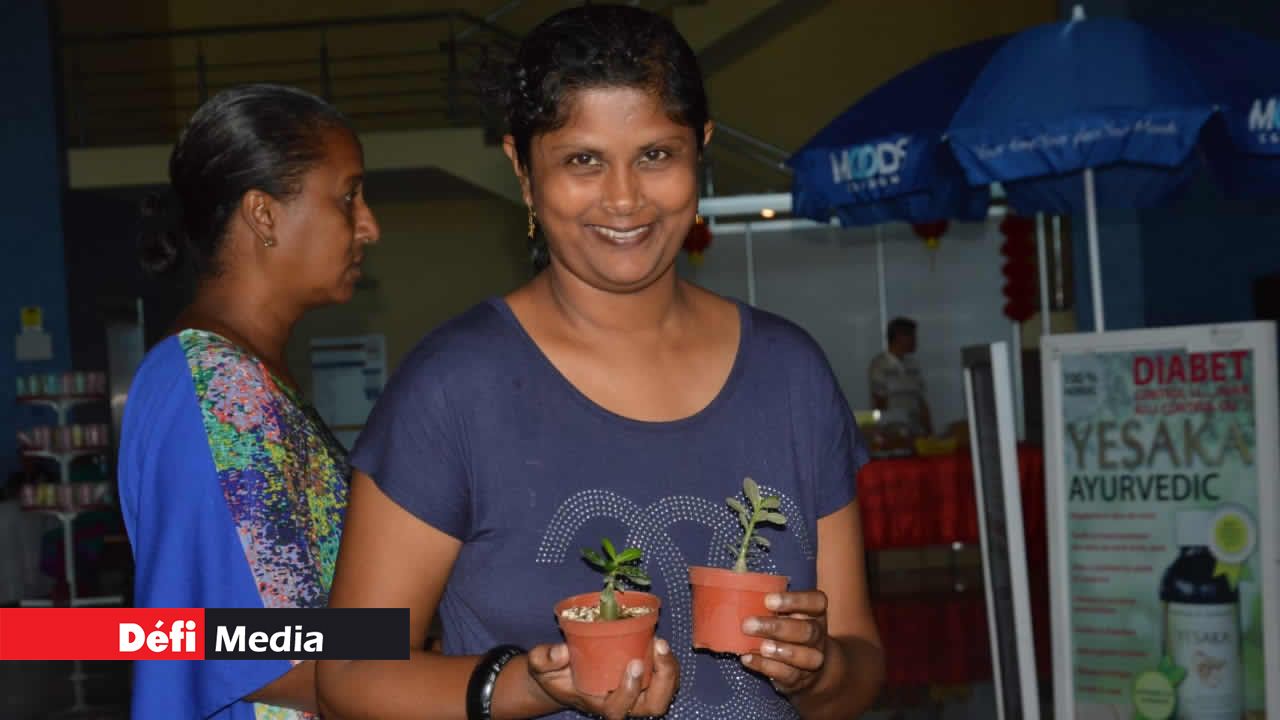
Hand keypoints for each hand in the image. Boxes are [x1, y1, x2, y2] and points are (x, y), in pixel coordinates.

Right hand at [526, 638, 679, 719]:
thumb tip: (562, 652)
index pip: (619, 708)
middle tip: (659, 647)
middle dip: (663, 680)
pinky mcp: (646, 681)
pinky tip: (660, 642)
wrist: (564, 675)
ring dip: (669, 669)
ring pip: (665, 693)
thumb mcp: (540, 665)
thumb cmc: (555, 673)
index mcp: (599, 704)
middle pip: (654, 706)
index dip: (630, 690)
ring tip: (661, 643)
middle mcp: (623, 704)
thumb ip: (545, 659)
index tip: (634, 663)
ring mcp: (638, 694)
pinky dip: (668, 662)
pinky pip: (666, 679)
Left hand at [740, 591, 828, 695]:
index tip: (768, 600)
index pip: (816, 602)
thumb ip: (769, 603)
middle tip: (749, 624)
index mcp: (815, 613)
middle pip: (807, 631)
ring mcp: (811, 659)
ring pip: (805, 656)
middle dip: (778, 627)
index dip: (795, 600)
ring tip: (760, 646)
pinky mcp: (799, 679)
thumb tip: (736, 584)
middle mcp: (817, 635)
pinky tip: (748, 659)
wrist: (809, 668)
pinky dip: (766, 667)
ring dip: (780, 651)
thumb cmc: (788, 629)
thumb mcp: (786, 613)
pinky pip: (787, 674)